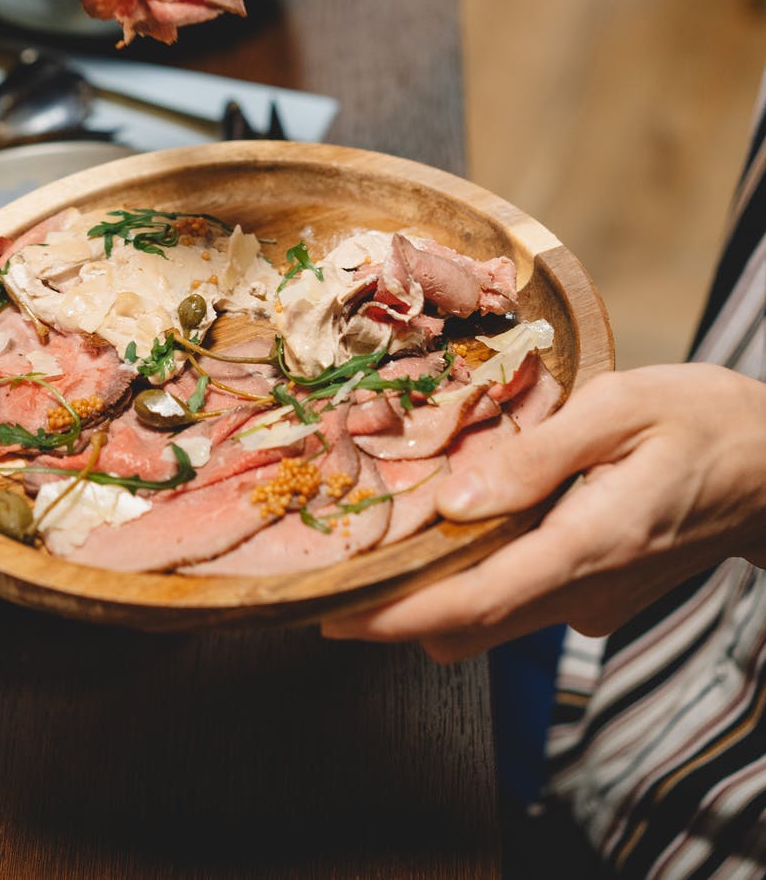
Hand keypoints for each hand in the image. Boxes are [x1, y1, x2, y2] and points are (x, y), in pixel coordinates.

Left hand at [323, 364, 765, 661]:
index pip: (474, 606)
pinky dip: (483, 575)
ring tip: (394, 534)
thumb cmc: (703, 421)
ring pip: (494, 618)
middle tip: (346, 561)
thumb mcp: (620, 409)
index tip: (333, 615)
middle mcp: (586, 592)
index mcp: (588, 545)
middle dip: (401, 608)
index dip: (396, 617)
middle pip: (470, 627)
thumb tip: (455, 503)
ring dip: (439, 591)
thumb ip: (535, 458)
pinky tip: (467, 523)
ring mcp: (596, 601)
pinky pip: (523, 598)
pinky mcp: (602, 594)